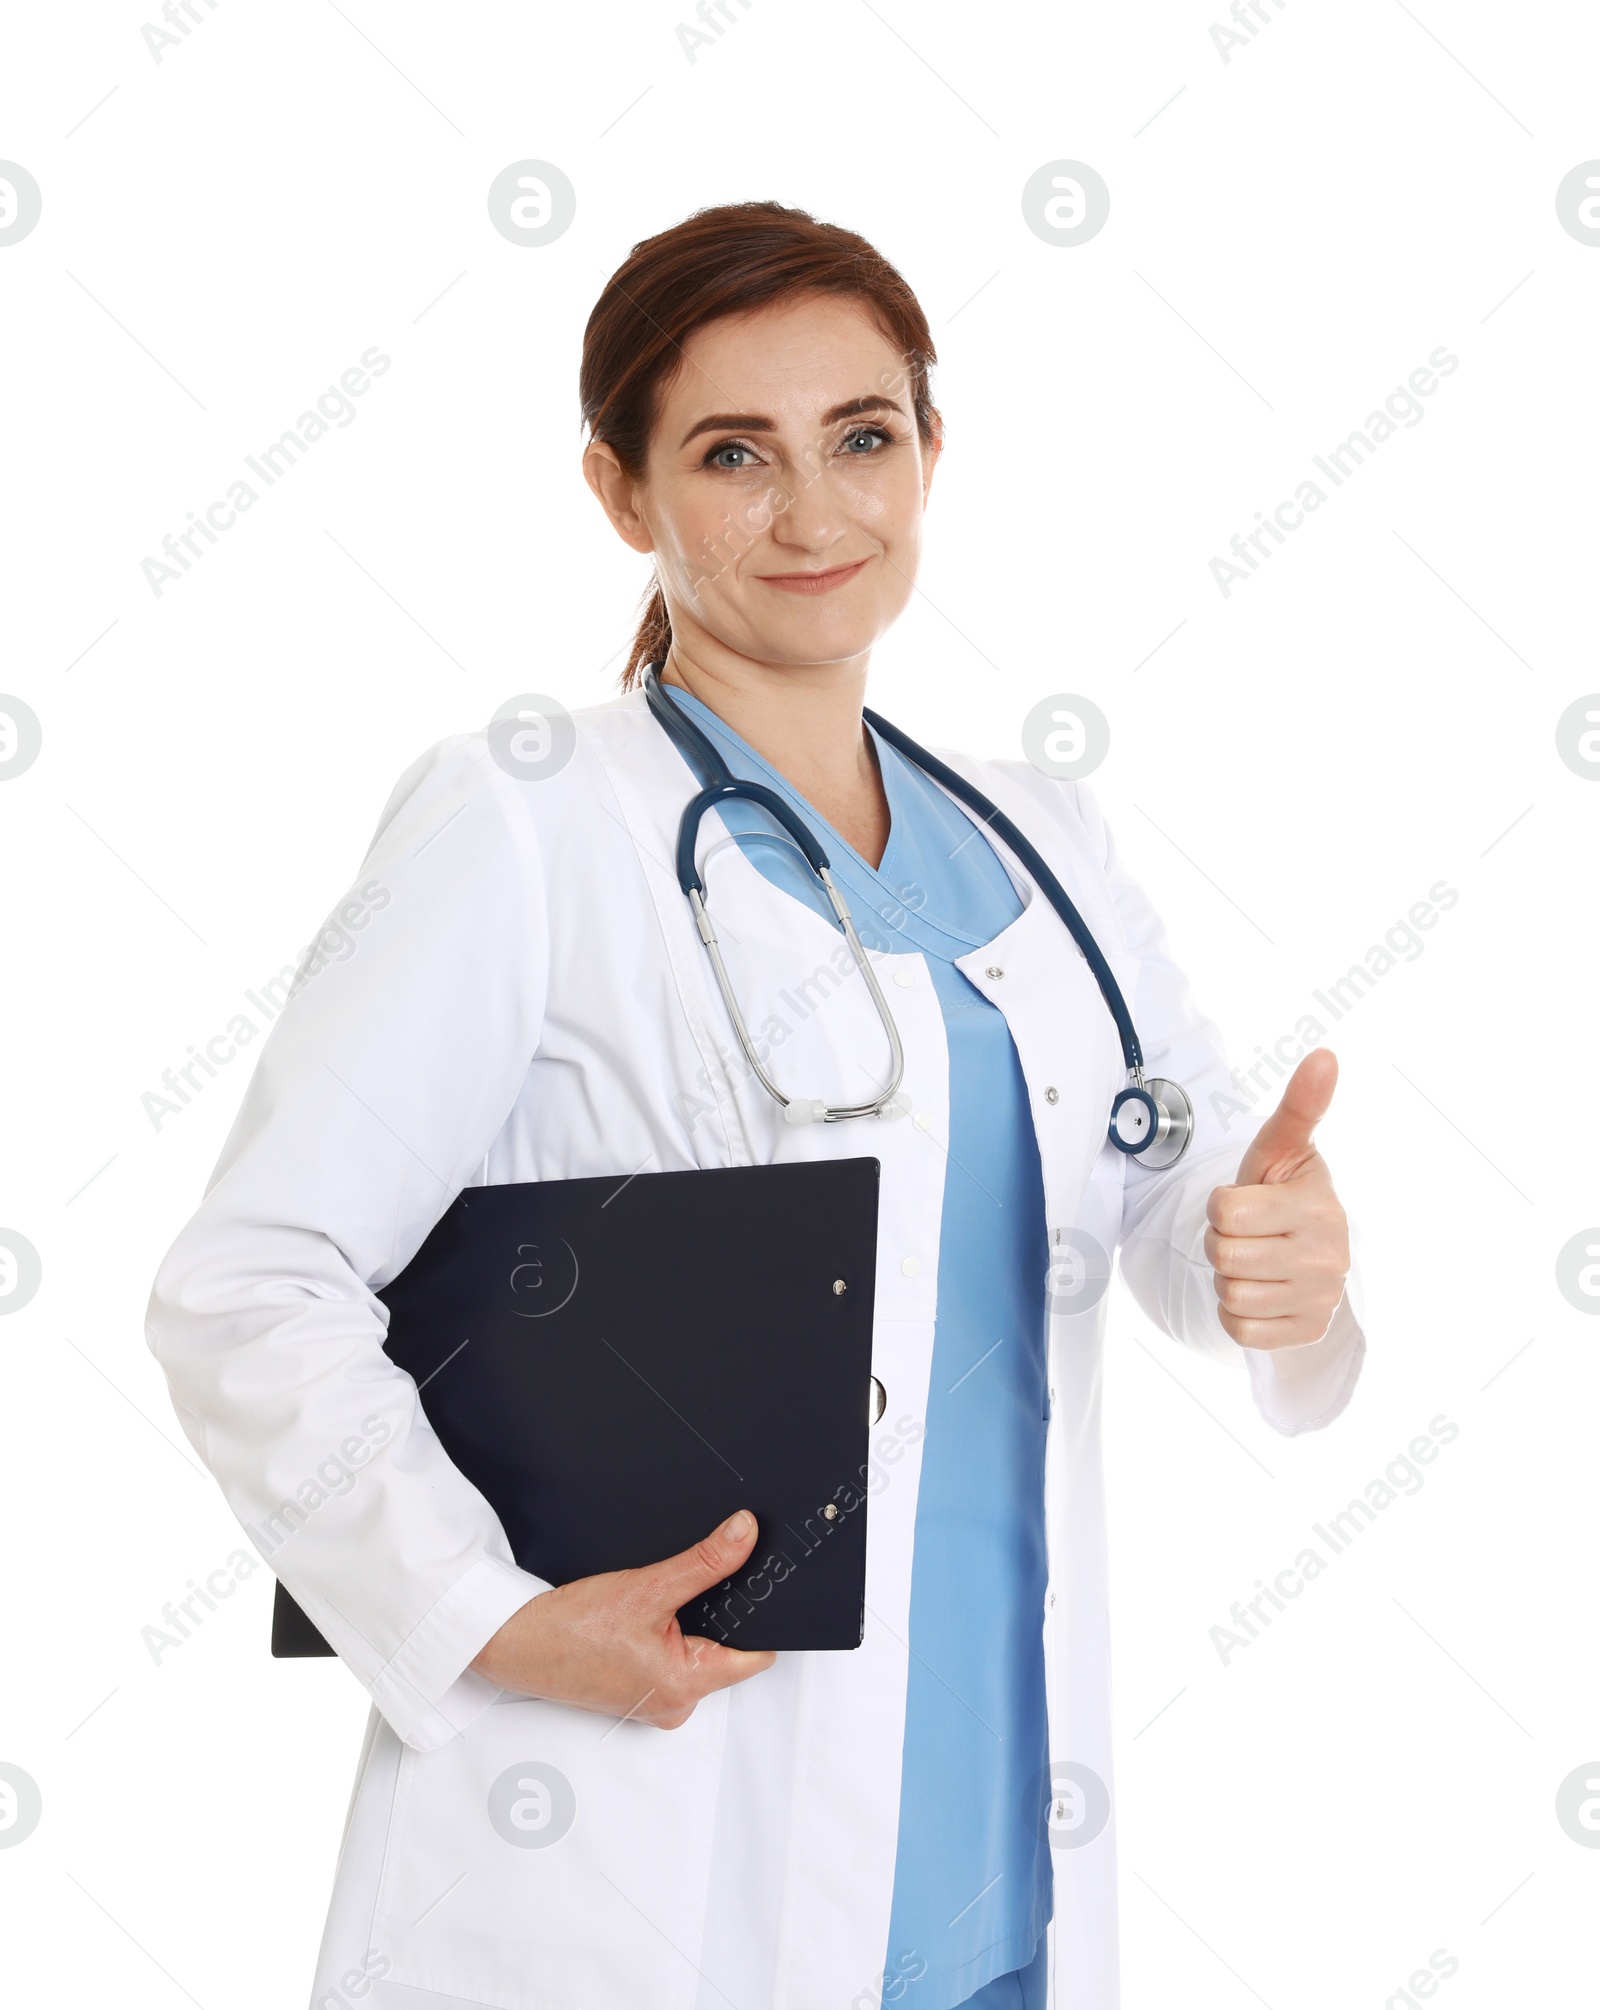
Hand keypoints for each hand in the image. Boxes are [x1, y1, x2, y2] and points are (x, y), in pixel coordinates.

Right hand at [469, 1510, 775, 1727]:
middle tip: (688, 1586)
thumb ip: (705, 1561)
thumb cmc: (569, 1630)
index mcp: (686, 1686)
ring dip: (684, 1622)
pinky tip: (636, 1619)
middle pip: (724, 1649)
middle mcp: (675, 1704)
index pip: (754, 1653)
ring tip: (652, 1605)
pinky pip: (668, 1658)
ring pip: (694, 1650)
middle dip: (716, 1614)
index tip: (762, 1584)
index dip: (763, 1617)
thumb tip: (745, 1534)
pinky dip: (662, 1633)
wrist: (515, 1643)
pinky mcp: (636, 1693)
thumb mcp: (648, 1587)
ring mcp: (654, 1701)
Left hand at [1204, 1048, 1350, 1349]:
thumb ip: (1300, 1106)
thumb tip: (1324, 1055)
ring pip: (1230, 1293)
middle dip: (1222, 1242)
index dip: (1220, 1205)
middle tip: (1247, 1234)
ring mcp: (1322, 1297)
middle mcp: (1329, 1253)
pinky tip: (1261, 1292)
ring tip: (1255, 1261)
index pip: (1224, 1210)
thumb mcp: (1283, 1150)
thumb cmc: (1284, 1193)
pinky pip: (1239, 1330)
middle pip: (1224, 1253)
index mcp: (1317, 1203)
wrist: (1308, 1252)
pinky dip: (1238, 1315)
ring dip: (1229, 1278)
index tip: (1245, 1202)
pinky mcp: (1308, 1332)